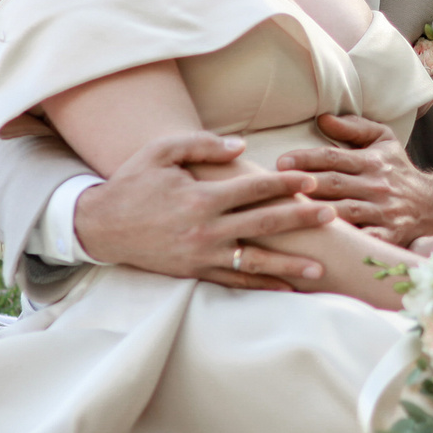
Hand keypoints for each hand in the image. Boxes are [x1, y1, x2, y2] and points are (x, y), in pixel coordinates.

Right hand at [73, 132, 337, 288]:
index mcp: (201, 196)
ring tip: (321, 267)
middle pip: (264, 224)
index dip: (286, 185)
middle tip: (332, 216)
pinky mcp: (194, 272)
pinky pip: (233, 281)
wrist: (100, 226)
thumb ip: (202, 144)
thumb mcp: (161, 152)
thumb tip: (241, 147)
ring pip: (254, 260)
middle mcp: (205, 228)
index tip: (311, 182)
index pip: (254, 189)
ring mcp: (201, 254)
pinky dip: (261, 285)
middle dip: (301, 220)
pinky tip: (286, 288)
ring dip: (290, 264)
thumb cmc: (133, 182)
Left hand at [275, 114, 432, 246]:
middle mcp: (377, 186)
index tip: (281, 162)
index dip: (306, 159)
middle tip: (273, 187)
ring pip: (344, 212)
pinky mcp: (389, 236)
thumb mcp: (383, 140)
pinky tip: (319, 245)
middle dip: (303, 185)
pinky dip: (344, 243)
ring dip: (315, 214)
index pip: (333, 157)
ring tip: (286, 214)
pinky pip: (363, 240)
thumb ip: (354, 127)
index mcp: (372, 161)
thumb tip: (322, 118)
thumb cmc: (398, 171)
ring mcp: (383, 212)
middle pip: (334, 184)